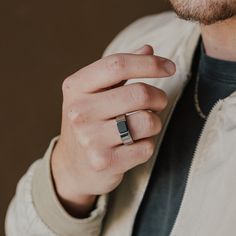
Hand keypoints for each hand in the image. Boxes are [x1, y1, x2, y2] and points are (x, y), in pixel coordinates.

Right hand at [51, 45, 175, 216]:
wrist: (74, 166)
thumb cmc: (89, 124)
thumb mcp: (94, 93)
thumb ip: (119, 71)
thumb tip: (148, 49)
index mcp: (76, 88)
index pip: (117, 65)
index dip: (150, 63)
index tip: (170, 67)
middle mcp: (79, 112)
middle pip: (139, 93)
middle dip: (159, 97)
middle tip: (158, 103)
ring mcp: (89, 139)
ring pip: (147, 122)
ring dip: (154, 123)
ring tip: (142, 126)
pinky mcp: (104, 162)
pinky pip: (146, 148)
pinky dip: (147, 145)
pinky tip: (133, 146)